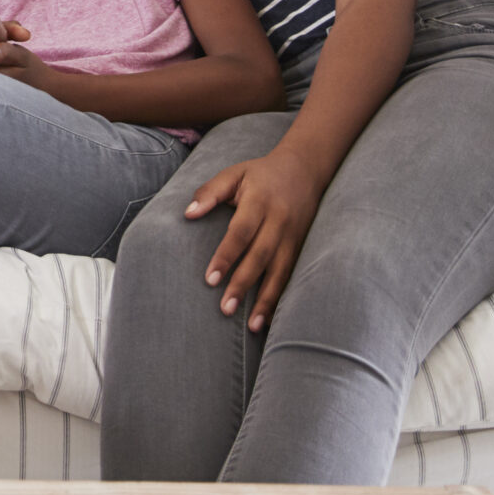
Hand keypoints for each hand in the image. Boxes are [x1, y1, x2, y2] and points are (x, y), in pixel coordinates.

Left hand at [187, 148, 323, 332]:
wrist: (305, 169)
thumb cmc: (261, 174)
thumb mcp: (234, 174)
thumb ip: (210, 192)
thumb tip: (188, 213)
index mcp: (259, 201)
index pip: (241, 233)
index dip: (226, 256)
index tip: (210, 279)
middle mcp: (279, 221)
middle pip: (260, 256)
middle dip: (243, 284)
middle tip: (226, 308)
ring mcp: (294, 236)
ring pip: (280, 271)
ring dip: (266, 300)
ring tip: (252, 326)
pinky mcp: (302, 246)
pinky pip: (292, 275)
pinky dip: (282, 297)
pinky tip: (271, 317)